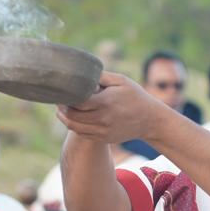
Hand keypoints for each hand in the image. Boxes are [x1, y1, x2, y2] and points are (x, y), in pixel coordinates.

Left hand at [56, 72, 172, 143]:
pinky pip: (83, 134)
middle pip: (72, 116)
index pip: (77, 101)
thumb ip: (101, 76)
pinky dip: (75, 126)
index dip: (65, 97)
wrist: (150, 120)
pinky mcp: (104, 138)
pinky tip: (73, 118)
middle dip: (62, 108)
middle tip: (59, 100)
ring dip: (65, 119)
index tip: (61, 91)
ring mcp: (103, 131)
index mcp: (105, 102)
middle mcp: (103, 118)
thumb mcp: (121, 81)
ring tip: (62, 110)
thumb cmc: (135, 96)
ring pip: (75, 127)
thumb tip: (83, 72)